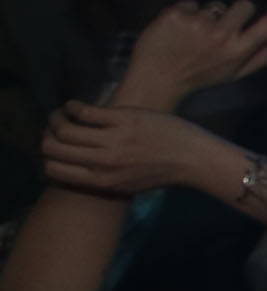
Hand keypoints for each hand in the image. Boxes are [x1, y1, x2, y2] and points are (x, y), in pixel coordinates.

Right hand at [40, 103, 231, 198]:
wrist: (195, 159)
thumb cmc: (162, 172)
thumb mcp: (127, 185)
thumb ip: (100, 178)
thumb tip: (73, 167)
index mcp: (102, 182)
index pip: (53, 170)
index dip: (48, 156)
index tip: (55, 145)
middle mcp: (104, 163)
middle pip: (51, 147)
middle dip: (48, 134)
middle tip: (56, 126)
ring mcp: (114, 141)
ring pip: (64, 128)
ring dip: (57, 117)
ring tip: (64, 114)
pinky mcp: (124, 120)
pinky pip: (84, 111)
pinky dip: (73, 106)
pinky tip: (77, 105)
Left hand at [118, 0, 266, 105]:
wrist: (157, 78)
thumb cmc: (197, 77)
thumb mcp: (231, 75)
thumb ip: (257, 60)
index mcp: (238, 50)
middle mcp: (222, 34)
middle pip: (244, 5)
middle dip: (237, 11)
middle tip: (224, 22)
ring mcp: (198, 22)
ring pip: (213, 6)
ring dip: (205, 15)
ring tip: (192, 33)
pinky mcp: (177, 14)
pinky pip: (189, 3)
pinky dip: (185, 12)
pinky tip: (178, 28)